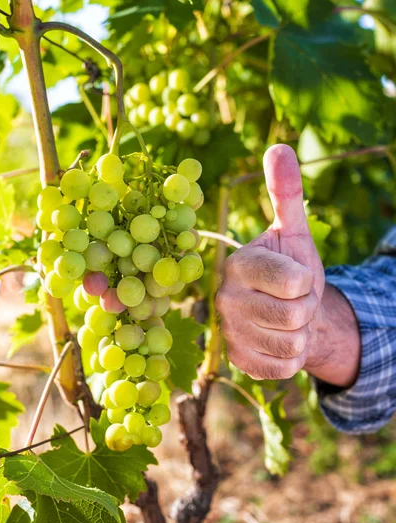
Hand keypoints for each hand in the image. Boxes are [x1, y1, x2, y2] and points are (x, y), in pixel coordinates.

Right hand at [216, 144, 325, 379]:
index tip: (296, 276)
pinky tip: (279, 341)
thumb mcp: (294, 232)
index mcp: (238, 264)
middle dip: (307, 308)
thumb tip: (279, 146)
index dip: (306, 281)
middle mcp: (225, 298)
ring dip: (301, 332)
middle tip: (294, 299)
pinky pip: (283, 367)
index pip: (292, 280)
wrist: (287, 312)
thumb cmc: (291, 269)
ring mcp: (229, 332)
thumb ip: (286, 193)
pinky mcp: (237, 361)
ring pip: (291, 343)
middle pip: (295, 314)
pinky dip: (292, 357)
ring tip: (287, 319)